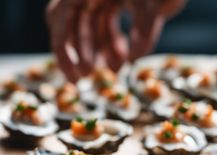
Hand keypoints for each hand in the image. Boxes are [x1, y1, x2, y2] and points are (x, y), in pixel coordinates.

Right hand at [47, 0, 184, 81]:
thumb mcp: (152, 1)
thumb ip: (144, 28)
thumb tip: (133, 57)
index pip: (60, 18)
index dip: (63, 51)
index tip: (75, 79)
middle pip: (72, 24)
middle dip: (82, 53)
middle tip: (90, 77)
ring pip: (92, 27)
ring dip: (101, 51)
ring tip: (114, 70)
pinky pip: (107, 24)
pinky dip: (113, 42)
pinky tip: (124, 58)